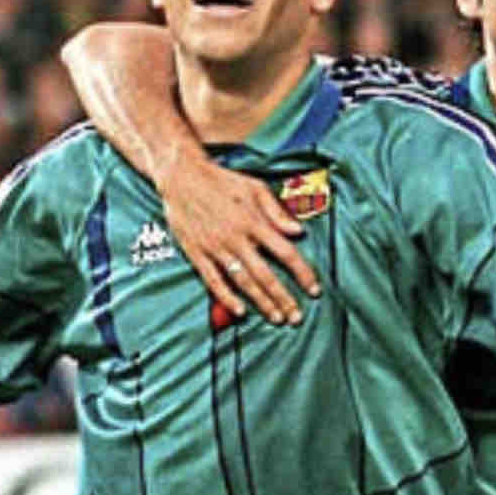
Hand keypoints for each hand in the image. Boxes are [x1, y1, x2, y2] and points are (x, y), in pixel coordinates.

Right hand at [161, 150, 321, 324]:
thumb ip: (277, 211)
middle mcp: (236, 238)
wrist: (181, 176)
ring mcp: (215, 248)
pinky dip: (226, 297)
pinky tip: (240, 311)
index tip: (314, 290)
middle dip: (284, 299)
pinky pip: (213, 280)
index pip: (285, 253)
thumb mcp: (255, 187)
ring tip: (277, 318)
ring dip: (261, 302)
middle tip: (297, 318)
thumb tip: (298, 231)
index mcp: (253, 222)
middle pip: (265, 275)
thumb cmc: (222, 181)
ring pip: (243, 281)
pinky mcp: (197, 253)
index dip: (302, 273)